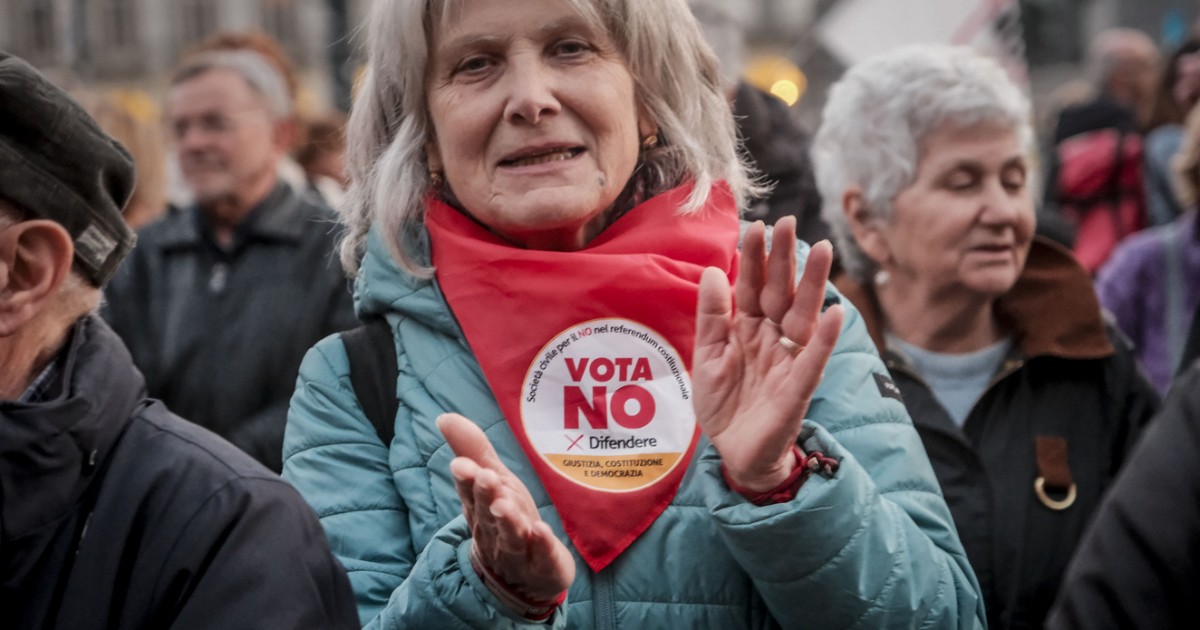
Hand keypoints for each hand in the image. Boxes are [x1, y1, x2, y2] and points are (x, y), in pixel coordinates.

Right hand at [437, 413, 574, 602]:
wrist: (527, 576)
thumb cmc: (506, 520)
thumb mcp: (493, 483)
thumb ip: (473, 451)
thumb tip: (444, 417)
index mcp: (481, 509)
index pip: (470, 493)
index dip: (466, 480)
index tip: (462, 465)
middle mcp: (495, 531)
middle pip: (488, 513)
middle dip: (485, 495)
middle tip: (484, 477)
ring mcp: (519, 551)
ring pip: (511, 536)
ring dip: (507, 520)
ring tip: (505, 505)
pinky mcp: (544, 565)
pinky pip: (542, 556)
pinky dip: (541, 544)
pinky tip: (541, 530)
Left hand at [693, 217, 843, 491]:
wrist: (733, 452)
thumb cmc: (724, 405)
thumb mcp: (708, 356)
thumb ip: (712, 316)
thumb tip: (715, 270)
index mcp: (748, 328)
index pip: (753, 286)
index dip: (756, 258)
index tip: (757, 225)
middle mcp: (772, 338)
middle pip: (781, 292)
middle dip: (785, 259)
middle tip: (789, 222)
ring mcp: (788, 360)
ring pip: (804, 316)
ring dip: (813, 284)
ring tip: (822, 250)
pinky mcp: (799, 387)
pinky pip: (814, 359)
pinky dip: (824, 337)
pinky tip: (834, 313)